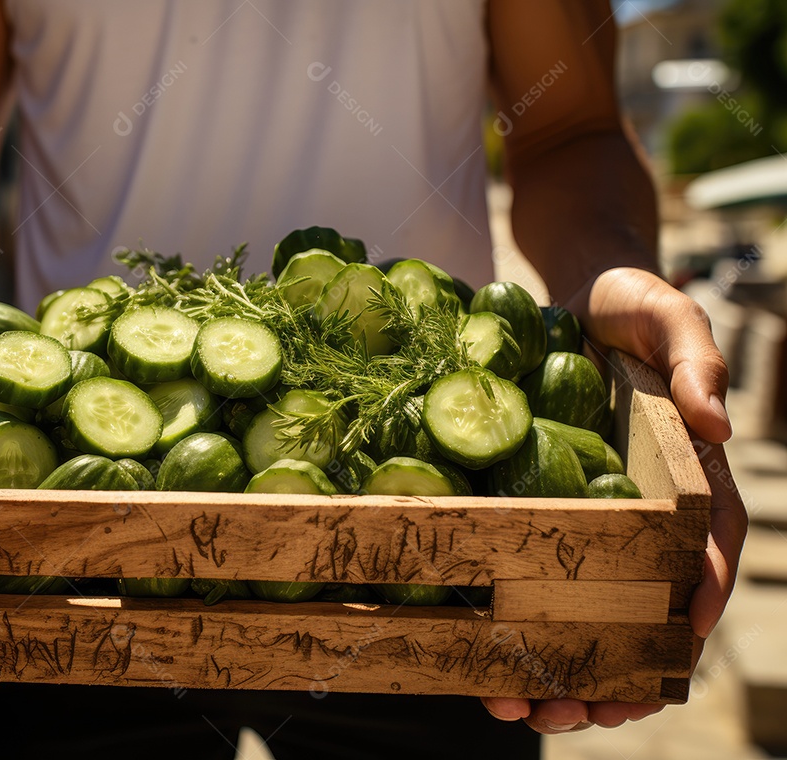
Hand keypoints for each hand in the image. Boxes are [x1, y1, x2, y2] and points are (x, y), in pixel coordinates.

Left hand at [482, 267, 747, 732]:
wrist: (568, 307)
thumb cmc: (629, 310)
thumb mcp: (665, 314)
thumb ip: (695, 358)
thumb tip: (716, 420)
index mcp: (691, 480)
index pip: (709, 551)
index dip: (697, 602)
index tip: (674, 647)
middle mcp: (646, 516)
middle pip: (648, 609)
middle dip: (621, 668)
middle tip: (583, 712)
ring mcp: (593, 526)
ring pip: (589, 616)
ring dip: (564, 673)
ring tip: (525, 713)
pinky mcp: (542, 522)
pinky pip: (533, 586)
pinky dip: (517, 633)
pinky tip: (486, 672)